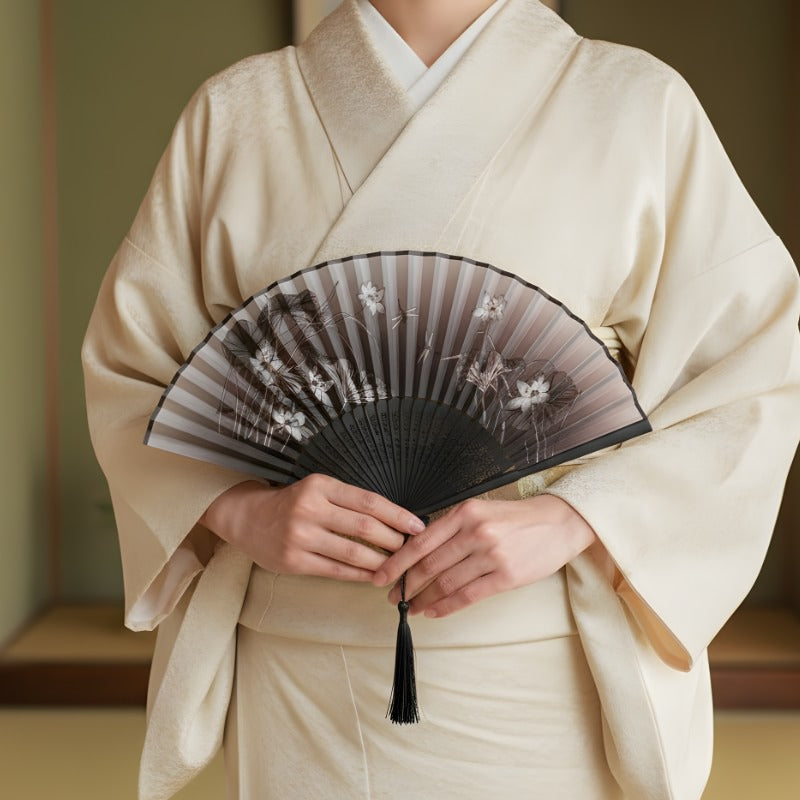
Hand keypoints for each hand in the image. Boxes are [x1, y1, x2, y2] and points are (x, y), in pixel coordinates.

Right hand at [201, 475, 425, 581]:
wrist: (247, 518)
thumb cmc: (292, 503)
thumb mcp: (318, 489)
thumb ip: (349, 501)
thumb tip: (393, 519)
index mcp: (320, 486)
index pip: (369, 501)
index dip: (398, 514)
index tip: (417, 525)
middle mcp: (310, 509)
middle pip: (365, 527)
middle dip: (394, 540)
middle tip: (411, 548)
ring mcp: (300, 536)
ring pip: (353, 553)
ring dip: (381, 561)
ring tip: (396, 565)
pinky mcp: (293, 561)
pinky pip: (336, 571)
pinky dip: (360, 575)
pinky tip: (374, 576)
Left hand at [372, 494, 595, 616]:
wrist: (558, 523)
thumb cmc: (514, 519)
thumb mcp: (479, 511)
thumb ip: (451, 529)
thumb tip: (416, 552)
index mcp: (464, 513)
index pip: (420, 542)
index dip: (396, 563)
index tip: (380, 576)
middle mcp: (475, 532)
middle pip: (429, 565)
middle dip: (406, 585)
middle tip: (392, 597)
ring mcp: (491, 555)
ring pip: (446, 583)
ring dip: (424, 600)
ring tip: (411, 608)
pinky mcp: (506, 576)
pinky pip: (468, 596)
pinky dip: (446, 607)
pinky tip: (434, 612)